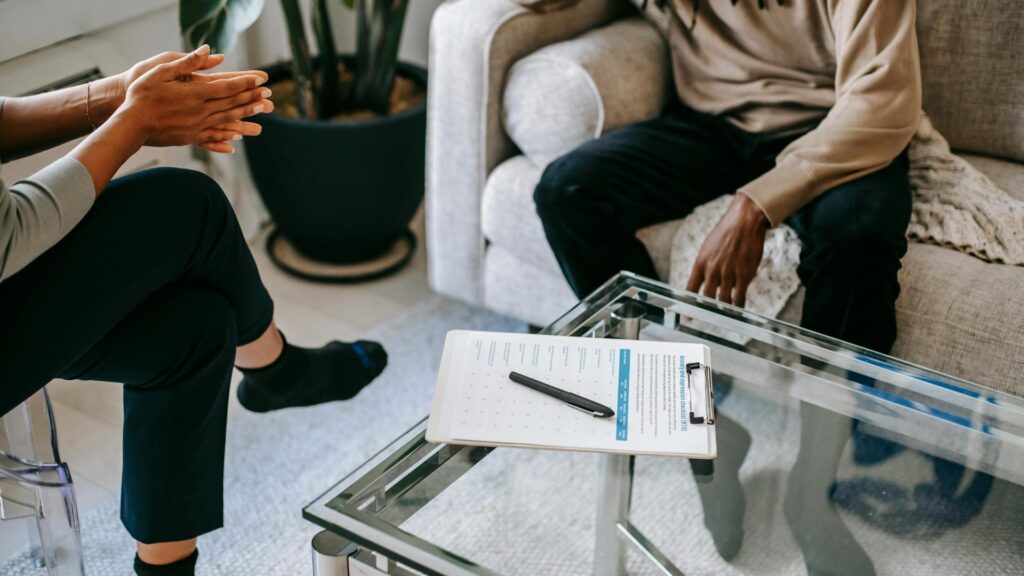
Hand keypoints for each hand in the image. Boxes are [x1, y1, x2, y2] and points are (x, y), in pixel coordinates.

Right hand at [113, 45, 271, 152]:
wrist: (130, 124)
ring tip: (262, 111)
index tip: (262, 79)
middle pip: (232, 103)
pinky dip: (227, 136)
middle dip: (252, 98)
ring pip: (227, 120)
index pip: (227, 87)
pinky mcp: (190, 137)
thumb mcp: (161, 72)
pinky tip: (237, 137)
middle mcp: (200, 112)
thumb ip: (187, 62)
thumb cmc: (141, 95)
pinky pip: (213, 137)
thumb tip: (208, 50)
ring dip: (246, 114)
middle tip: (269, 95)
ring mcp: (196, 126)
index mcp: (194, 94)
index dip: (246, 83)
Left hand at [686, 194, 769, 306]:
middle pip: (707, 298)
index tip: (688, 315)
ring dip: (725, 309)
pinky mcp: (744, 274)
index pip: (690, 289)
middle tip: (709, 319)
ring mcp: (728, 273)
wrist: (744, 221)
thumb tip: (704, 281)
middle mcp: (712, 270)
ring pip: (723, 300)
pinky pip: (739, 297)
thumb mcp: (708, 248)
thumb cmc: (726, 233)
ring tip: (726, 315)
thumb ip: (705, 265)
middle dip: (707, 311)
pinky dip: (739, 306)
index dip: (689, 304)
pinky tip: (739, 309)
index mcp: (700, 263)